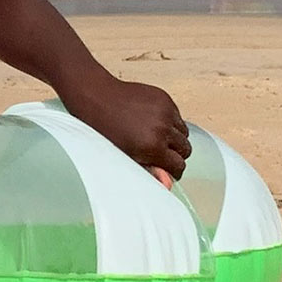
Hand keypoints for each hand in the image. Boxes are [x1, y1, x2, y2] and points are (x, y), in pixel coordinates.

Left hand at [62, 76, 190, 180]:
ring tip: (155, 136)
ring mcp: (165, 111)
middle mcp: (163, 128)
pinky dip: (170, 121)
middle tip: (159, 152)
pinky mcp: (164, 98)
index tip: (165, 168)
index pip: (179, 165)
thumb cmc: (104, 128)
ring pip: (183, 132)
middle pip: (186, 149)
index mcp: (153, 146)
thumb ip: (149, 171)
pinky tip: (152, 122)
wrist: (96, 97)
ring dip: (175, 137)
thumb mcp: (123, 155)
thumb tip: (168, 184)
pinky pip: (177, 116)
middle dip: (176, 154)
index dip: (172, 169)